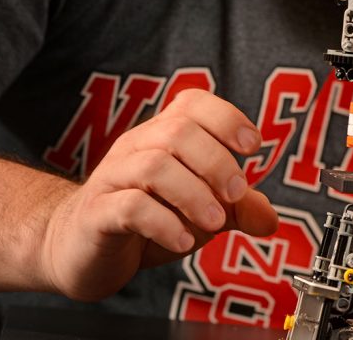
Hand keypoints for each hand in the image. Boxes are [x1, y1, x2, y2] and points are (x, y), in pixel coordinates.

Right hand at [39, 89, 277, 300]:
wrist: (81, 249)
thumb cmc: (149, 218)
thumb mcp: (202, 211)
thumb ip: (238, 209)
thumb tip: (271, 218)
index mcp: (163, 136)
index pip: (193, 103)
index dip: (227, 117)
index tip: (253, 146)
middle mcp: (137, 147)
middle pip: (178, 132)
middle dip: (217, 162)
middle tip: (237, 194)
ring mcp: (113, 178)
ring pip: (154, 165)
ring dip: (194, 194)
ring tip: (216, 222)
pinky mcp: (96, 213)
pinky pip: (129, 207)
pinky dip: (164, 222)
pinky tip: (184, 240)